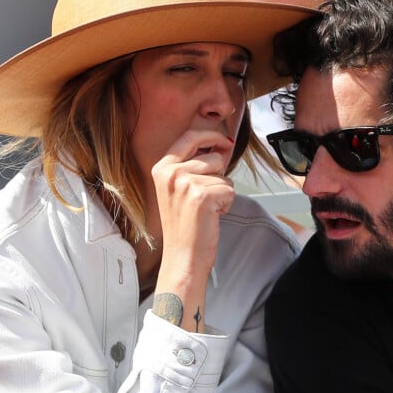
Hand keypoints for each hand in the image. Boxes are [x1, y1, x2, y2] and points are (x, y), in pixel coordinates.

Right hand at [151, 130, 235, 331]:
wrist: (182, 257)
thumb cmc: (185, 226)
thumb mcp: (180, 189)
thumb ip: (195, 165)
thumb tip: (223, 145)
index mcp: (162, 168)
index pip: (190, 136)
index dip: (210, 135)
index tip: (223, 140)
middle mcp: (171, 172)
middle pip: (213, 157)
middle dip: (219, 176)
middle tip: (206, 198)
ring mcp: (185, 183)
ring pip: (224, 175)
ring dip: (222, 192)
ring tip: (206, 209)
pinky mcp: (201, 196)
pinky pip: (229, 190)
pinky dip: (226, 204)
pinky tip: (211, 217)